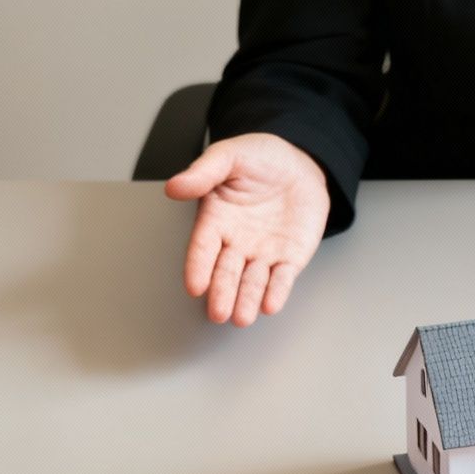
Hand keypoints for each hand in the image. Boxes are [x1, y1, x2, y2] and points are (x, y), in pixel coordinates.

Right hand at [165, 133, 330, 326]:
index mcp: (216, 220)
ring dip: (246, 300)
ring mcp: (263, 253)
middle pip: (226, 272)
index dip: (198, 267)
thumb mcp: (229, 156)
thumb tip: (175, 186)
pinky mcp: (289, 258)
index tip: (194, 286)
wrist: (299, 163)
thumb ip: (204, 172)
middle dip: (222, 293)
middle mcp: (236, 242)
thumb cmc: (259, 158)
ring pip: (252, 282)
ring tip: (241, 317)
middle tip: (218, 313)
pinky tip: (270, 305)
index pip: (203, 247)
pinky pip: (282, 278)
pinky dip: (277, 292)